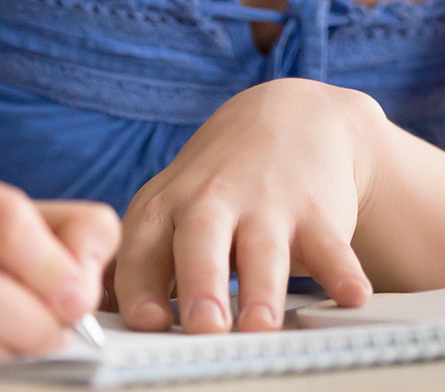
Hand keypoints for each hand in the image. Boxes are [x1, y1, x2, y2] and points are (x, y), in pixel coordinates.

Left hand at [114, 78, 383, 332]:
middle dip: (201, 284)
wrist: (295, 117)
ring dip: (264, 289)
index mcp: (167, 206)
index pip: (142, 248)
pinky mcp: (319, 211)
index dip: (141, 286)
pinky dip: (344, 272)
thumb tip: (92, 313)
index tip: (147, 323)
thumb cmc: (217, 182)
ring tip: (262, 326)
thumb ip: (138, 258)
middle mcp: (213, 201)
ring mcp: (269, 203)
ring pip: (264, 248)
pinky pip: (333, 245)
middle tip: (205, 327)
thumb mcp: (169, 203)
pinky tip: (352, 297)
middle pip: (201, 242)